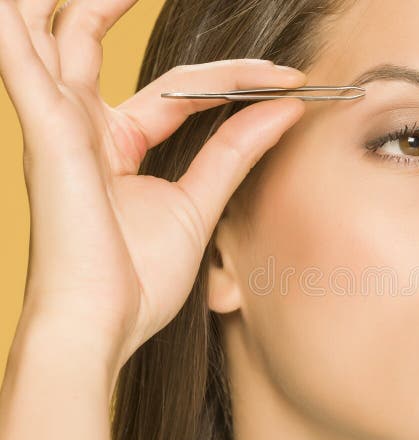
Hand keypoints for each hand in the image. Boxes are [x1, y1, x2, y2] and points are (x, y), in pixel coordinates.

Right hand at [0, 0, 306, 379]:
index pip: (180, 88)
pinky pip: (23, 56)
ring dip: (79, 3)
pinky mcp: (47, 130)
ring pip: (54, 33)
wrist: (101, 326)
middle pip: (101, 43)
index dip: (235, 78)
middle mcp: (80, 125)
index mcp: (114, 143)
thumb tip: (285, 106)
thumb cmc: (137, 279)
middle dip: (119, 4)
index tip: (289, 79)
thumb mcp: (199, 202)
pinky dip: (16, 25)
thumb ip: (236, 150)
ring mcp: (59, 123)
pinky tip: (14, 1)